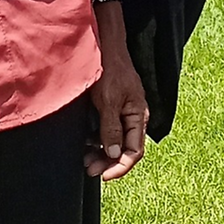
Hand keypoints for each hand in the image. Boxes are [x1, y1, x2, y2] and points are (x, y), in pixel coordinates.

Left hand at [86, 37, 147, 180]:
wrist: (103, 46)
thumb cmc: (110, 70)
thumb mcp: (109, 101)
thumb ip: (112, 129)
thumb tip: (114, 155)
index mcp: (138, 117)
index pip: (135, 152)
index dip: (120, 167)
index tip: (104, 176)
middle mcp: (132, 118)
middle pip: (124, 150)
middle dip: (107, 162)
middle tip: (88, 169)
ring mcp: (121, 113)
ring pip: (114, 142)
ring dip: (100, 153)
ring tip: (84, 159)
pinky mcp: (110, 109)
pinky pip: (106, 132)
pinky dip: (96, 141)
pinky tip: (85, 143)